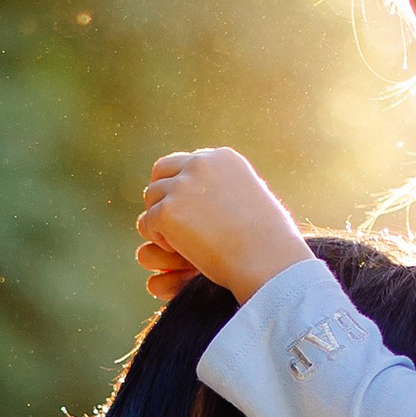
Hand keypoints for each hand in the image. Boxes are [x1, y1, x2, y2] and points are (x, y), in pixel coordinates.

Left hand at [138, 148, 314, 302]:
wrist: (266, 258)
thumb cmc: (267, 240)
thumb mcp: (250, 199)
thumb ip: (225, 190)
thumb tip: (204, 199)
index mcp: (222, 157)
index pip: (187, 162)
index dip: (181, 185)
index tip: (185, 207)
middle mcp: (200, 164)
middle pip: (161, 172)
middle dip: (161, 195)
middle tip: (168, 222)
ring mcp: (181, 186)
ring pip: (152, 198)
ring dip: (160, 219)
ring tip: (181, 242)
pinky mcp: (168, 211)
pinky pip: (148, 222)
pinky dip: (159, 239)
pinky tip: (182, 251)